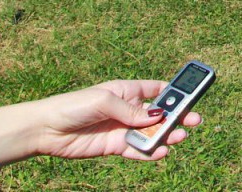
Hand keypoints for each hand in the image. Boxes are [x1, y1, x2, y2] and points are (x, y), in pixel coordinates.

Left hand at [34, 79, 201, 161]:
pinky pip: (137, 149)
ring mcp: (122, 129)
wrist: (47, 129)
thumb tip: (156, 116)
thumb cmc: (73, 105)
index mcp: (126, 91)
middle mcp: (128, 110)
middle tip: (194, 120)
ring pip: (151, 133)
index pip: (156, 90)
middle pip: (158, 114)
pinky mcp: (114, 147)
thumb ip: (131, 110)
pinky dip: (149, 151)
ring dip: (166, 135)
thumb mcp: (104, 101)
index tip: (190, 95)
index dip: (173, 92)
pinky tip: (161, 151)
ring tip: (179, 137)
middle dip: (177, 116)